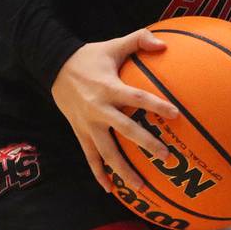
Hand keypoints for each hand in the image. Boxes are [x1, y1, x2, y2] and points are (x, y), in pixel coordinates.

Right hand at [51, 29, 178, 194]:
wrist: (53, 68)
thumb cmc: (90, 57)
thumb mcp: (113, 45)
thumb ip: (139, 40)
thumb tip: (165, 44)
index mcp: (109, 88)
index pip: (137, 98)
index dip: (157, 105)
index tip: (176, 115)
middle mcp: (99, 109)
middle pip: (125, 131)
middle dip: (147, 145)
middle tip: (167, 158)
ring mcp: (88, 124)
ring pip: (107, 153)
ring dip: (124, 171)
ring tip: (143, 188)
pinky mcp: (80, 133)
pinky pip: (90, 158)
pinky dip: (99, 175)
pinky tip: (111, 190)